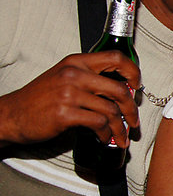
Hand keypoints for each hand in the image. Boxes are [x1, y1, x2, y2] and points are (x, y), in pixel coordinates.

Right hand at [0, 51, 140, 146]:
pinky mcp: (65, 113)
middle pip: (119, 89)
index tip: (137, 86)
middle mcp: (74, 74)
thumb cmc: (40, 99)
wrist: (11, 115)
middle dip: (132, 109)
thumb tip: (121, 91)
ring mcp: (69, 93)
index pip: (115, 58)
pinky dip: (106, 133)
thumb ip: (89, 78)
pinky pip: (99, 123)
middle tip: (134, 121)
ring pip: (111, 110)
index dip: (133, 71)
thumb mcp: (64, 78)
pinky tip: (105, 138)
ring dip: (120, 127)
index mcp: (76, 62)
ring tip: (121, 137)